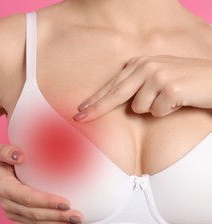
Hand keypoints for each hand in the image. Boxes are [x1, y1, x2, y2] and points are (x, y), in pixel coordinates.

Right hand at [0, 144, 83, 223]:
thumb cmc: (0, 162)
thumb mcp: (0, 153)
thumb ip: (7, 151)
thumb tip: (21, 156)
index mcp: (5, 188)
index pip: (28, 197)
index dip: (47, 201)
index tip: (66, 202)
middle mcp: (8, 204)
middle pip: (35, 214)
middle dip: (57, 216)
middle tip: (78, 216)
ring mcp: (12, 213)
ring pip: (37, 222)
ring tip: (77, 222)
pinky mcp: (18, 217)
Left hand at [73, 55, 211, 121]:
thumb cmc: (185, 81)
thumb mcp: (157, 76)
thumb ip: (136, 83)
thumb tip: (110, 100)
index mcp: (140, 62)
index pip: (112, 85)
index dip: (95, 100)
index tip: (80, 111)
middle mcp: (146, 66)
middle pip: (114, 94)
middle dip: (96, 109)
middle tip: (79, 119)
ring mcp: (157, 75)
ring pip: (138, 107)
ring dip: (154, 108)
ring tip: (169, 99)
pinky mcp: (170, 87)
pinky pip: (156, 111)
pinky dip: (167, 111)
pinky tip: (178, 101)